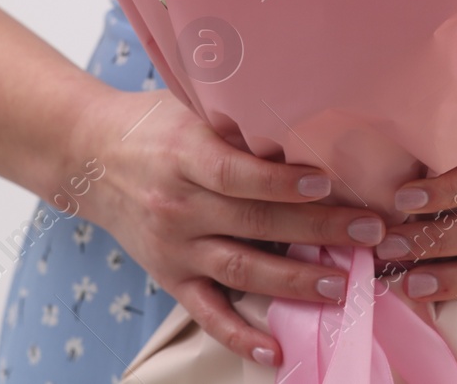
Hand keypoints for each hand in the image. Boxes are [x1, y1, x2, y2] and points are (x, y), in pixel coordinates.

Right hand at [67, 86, 387, 365]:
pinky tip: (275, 348)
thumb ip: (237, 122)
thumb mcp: (190, 107)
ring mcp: (173, 246)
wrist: (87, 153)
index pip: (236, 173)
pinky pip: (206, 312)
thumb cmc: (153, 122)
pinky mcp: (169, 276)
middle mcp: (178, 205)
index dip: (281, 181)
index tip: (327, 183)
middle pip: (253, 222)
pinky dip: (239, 335)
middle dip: (317, 229)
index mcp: (184, 155)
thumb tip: (306, 120)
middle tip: (369, 233)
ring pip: (239, 268)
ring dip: (292, 280)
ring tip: (340, 284)